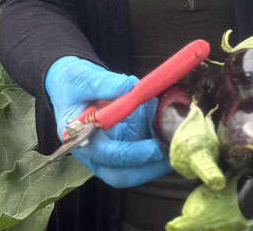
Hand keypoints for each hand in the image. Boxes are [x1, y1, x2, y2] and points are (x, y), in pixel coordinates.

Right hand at [44, 56, 171, 187]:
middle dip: (150, 168)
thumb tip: (128, 86)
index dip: (133, 154)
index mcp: (80, 139)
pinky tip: (172, 130)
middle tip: (174, 152)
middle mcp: (96, 152)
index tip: (155, 147)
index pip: (107, 156)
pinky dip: (159, 145)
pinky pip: (144, 153)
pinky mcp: (125, 144)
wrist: (73, 84)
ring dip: (159, 160)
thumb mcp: (82, 78)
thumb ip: (103, 83)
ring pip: (136, 168)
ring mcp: (112, 150)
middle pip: (122, 174)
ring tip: (178, 140)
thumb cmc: (73, 84)